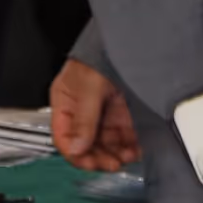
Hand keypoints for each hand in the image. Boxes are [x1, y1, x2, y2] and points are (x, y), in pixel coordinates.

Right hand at [50, 57, 138, 173]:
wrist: (129, 38)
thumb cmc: (100, 53)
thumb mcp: (88, 87)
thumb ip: (84, 119)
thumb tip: (77, 148)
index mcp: (66, 103)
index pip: (65, 138)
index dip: (77, 154)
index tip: (91, 163)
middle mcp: (84, 109)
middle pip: (88, 143)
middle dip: (100, 156)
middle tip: (113, 164)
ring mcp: (104, 110)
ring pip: (107, 141)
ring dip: (117, 152)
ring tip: (129, 156)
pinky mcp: (124, 109)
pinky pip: (125, 133)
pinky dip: (130, 144)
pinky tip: (137, 148)